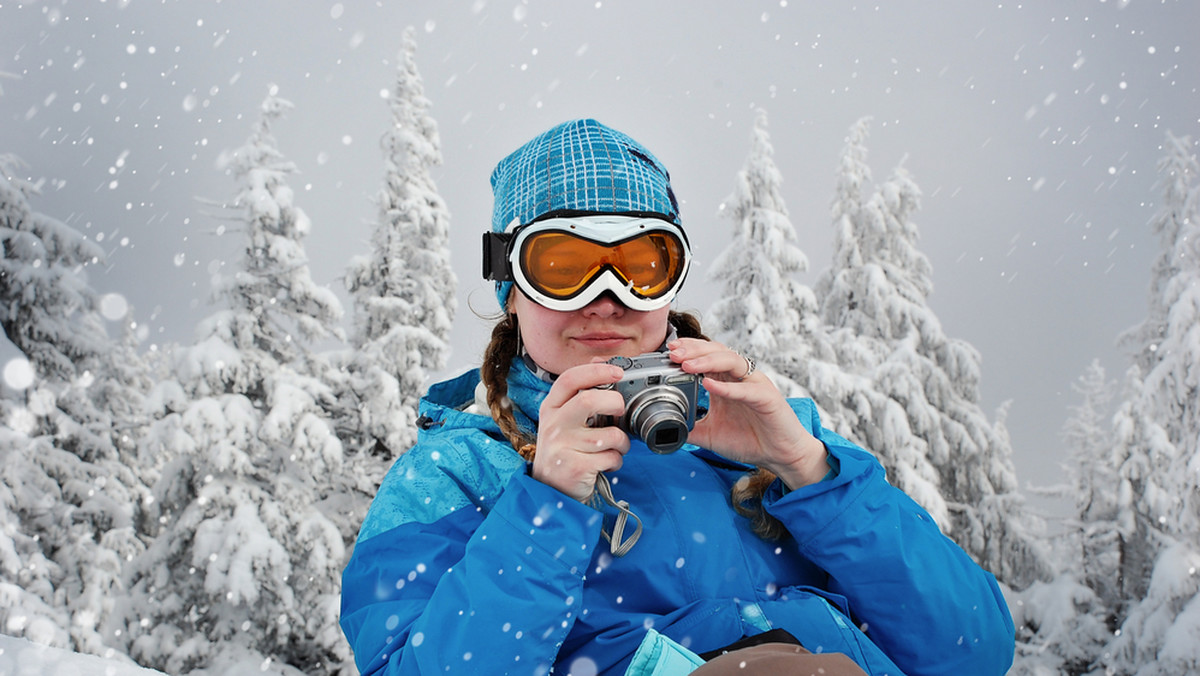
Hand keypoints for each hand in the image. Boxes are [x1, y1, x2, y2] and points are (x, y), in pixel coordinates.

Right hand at [530, 362, 630, 501]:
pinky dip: (616, 461)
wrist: (548, 490)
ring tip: (616, 447)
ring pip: (609, 434)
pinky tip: (606, 464)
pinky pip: (610, 457)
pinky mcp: (574, 467)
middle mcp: (553, 425)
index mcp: (551, 408)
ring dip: (622, 442)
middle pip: (589, 400)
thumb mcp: (562, 421)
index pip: (570, 379)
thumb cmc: (563, 451)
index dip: (596, 371)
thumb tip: (600, 364)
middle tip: (620, 410)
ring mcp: (562, 447)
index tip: (618, 371)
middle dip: (615, 403)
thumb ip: (578, 397)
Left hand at [668, 338, 829, 488]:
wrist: (779, 456)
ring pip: (731, 361)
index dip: (688, 351)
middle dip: (693, 350)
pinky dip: (727, 386)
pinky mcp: (767, 397)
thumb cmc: (751, 440)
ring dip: (707, 361)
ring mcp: (754, 384)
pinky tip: (709, 384)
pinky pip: (746, 388)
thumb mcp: (710, 434)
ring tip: (687, 365)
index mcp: (727, 381)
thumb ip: (690, 427)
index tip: (669, 352)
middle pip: (716, 351)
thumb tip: (665, 427)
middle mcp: (740, 378)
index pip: (706, 356)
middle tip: (673, 352)